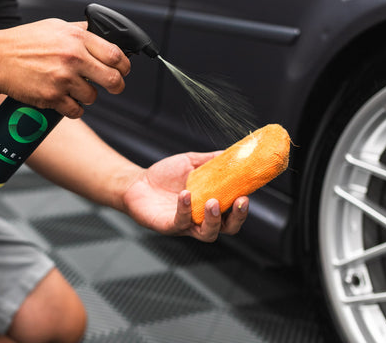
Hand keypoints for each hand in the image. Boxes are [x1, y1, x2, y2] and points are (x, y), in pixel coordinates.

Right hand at [0, 19, 129, 117]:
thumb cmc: (24, 42)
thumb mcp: (55, 26)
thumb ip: (80, 31)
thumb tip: (103, 34)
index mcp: (77, 38)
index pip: (115, 55)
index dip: (124, 66)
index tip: (123, 70)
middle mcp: (72, 58)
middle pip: (113, 80)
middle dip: (117, 86)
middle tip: (113, 87)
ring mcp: (62, 79)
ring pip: (93, 97)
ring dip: (87, 95)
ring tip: (73, 87)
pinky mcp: (52, 98)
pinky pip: (76, 111)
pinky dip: (73, 108)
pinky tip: (64, 99)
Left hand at [122, 151, 248, 241]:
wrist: (136, 183)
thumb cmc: (164, 176)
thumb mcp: (191, 163)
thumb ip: (211, 160)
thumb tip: (234, 152)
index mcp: (210, 205)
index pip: (234, 212)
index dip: (243, 206)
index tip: (249, 191)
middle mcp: (201, 219)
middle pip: (228, 229)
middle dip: (237, 217)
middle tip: (241, 201)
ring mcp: (186, 225)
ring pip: (208, 233)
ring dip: (214, 219)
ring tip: (212, 201)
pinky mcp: (169, 226)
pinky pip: (181, 222)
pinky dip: (185, 209)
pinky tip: (185, 194)